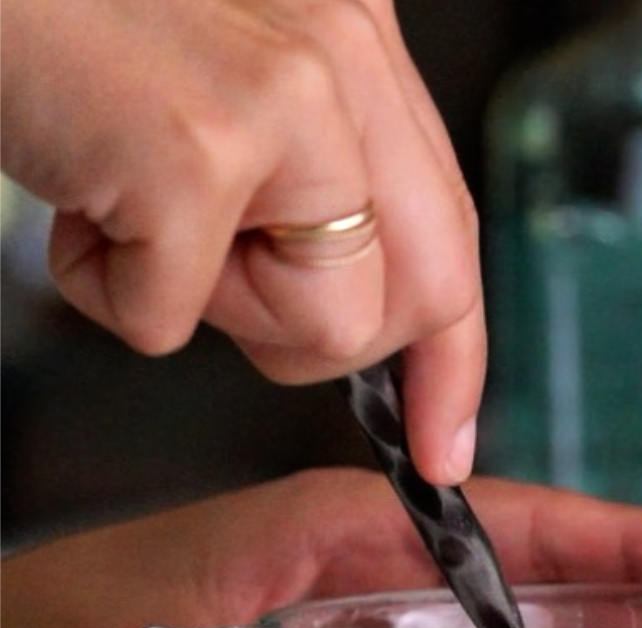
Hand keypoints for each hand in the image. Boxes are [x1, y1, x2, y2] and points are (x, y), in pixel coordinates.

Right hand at [0, 0, 481, 481]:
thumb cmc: (62, 28)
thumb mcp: (224, 88)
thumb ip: (311, 178)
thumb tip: (358, 312)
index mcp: (356, 34)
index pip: (454, 237)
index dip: (452, 364)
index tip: (442, 447)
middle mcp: (345, 51)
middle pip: (424, 301)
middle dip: (317, 340)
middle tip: (220, 284)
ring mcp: (285, 99)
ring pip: (326, 330)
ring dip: (210, 308)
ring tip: (135, 208)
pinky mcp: (197, 151)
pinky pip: (175, 327)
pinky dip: (107, 293)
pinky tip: (77, 203)